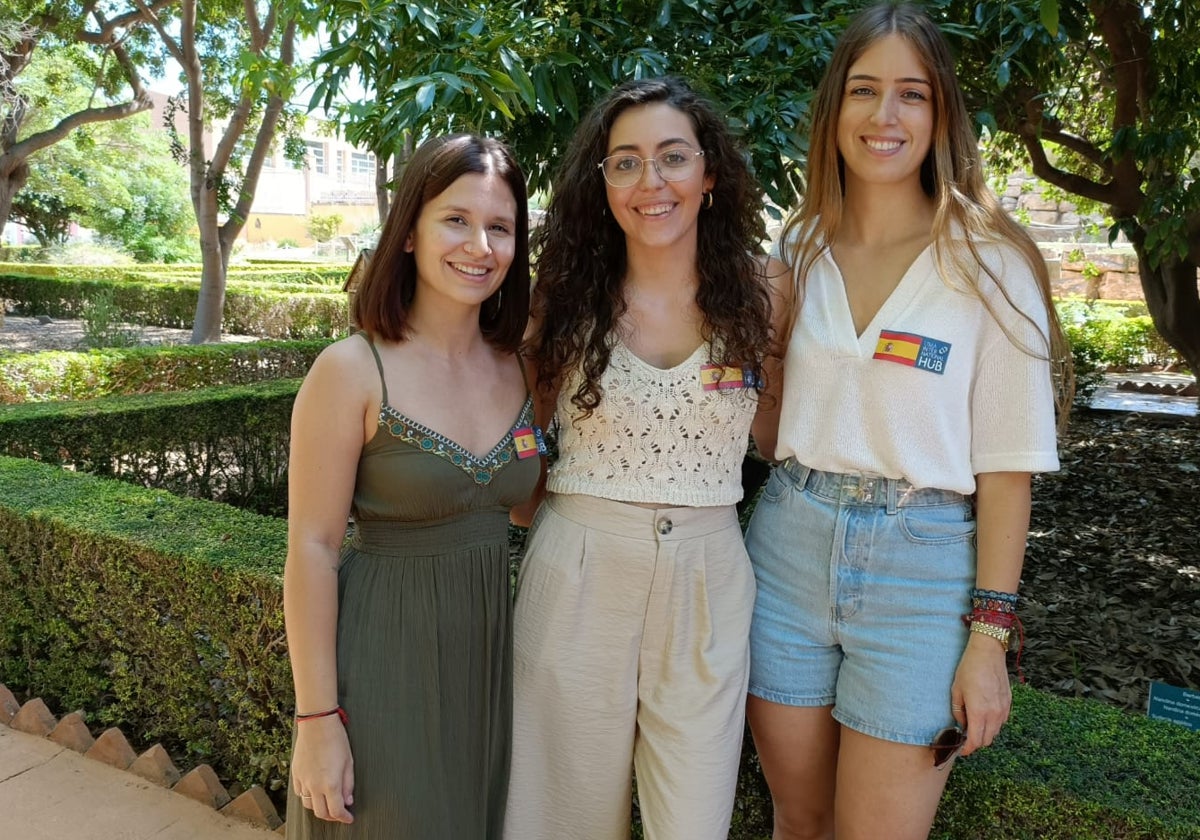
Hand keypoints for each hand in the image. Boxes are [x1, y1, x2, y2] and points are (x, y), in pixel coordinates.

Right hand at [291, 715, 354, 822]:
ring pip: (308, 805)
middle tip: (340, 813)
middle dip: (332, 816)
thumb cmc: (336, 740)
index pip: (336, 811)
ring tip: (328, 803)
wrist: (317, 724)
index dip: (344, 818)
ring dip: (319, 808)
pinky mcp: (296, 774)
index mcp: (330, 783)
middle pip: (321, 812)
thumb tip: (348, 800)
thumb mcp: (349, 763)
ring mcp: (303, 780)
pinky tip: (316, 792)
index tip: (349, 818)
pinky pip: (300, 793)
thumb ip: (348, 784)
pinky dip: (308, 797)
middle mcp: (314, 785)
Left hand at [949, 632, 1010, 756]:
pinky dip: (993, 724)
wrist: (988, 653)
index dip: (968, 749)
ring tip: (974, 724)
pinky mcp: (1008, 703)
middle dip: (976, 742)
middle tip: (965, 736)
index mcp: (979, 712)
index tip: (962, 750)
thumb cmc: (969, 669)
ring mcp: (1003, 709)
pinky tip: (984, 714)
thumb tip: (962, 723)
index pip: (976, 741)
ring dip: (985, 733)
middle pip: (987, 740)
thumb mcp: (956, 689)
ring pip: (995, 732)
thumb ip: (958, 710)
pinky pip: (1002, 721)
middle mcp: (994, 714)